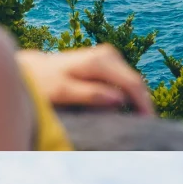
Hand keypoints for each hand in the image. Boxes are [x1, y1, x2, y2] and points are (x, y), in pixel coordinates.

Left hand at [17, 45, 153, 114]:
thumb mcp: (62, 92)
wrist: (33, 68)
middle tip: (148, 129)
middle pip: (136, 82)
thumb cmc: (44, 83)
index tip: (149, 124)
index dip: (143, 104)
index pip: (132, 83)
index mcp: (99, 61)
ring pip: (132, 82)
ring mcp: (108, 56)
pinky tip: (129, 112)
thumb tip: (119, 100)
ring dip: (138, 101)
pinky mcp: (107, 62)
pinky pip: (125, 81)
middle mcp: (108, 54)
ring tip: (140, 123)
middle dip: (144, 104)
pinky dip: (129, 96)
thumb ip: (90, 95)